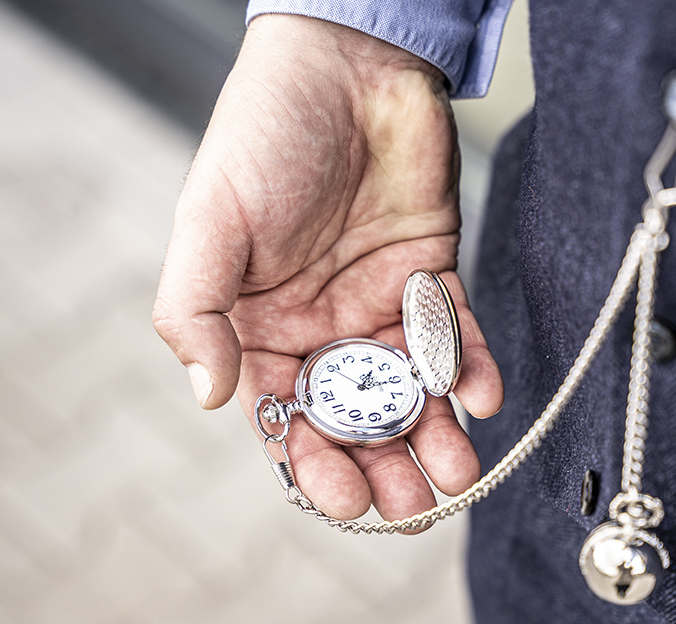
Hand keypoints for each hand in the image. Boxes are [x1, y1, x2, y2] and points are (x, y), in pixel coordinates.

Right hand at [152, 15, 503, 522]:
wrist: (345, 64)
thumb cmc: (263, 135)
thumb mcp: (210, 223)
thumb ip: (196, 311)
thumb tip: (209, 397)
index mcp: (261, 327)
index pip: (285, 418)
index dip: (312, 465)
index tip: (344, 497)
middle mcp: (322, 327)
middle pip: (355, 419)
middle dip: (382, 467)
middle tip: (412, 507)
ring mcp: (379, 303)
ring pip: (410, 391)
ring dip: (435, 436)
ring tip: (456, 473)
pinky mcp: (432, 274)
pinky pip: (454, 335)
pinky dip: (469, 368)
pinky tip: (479, 395)